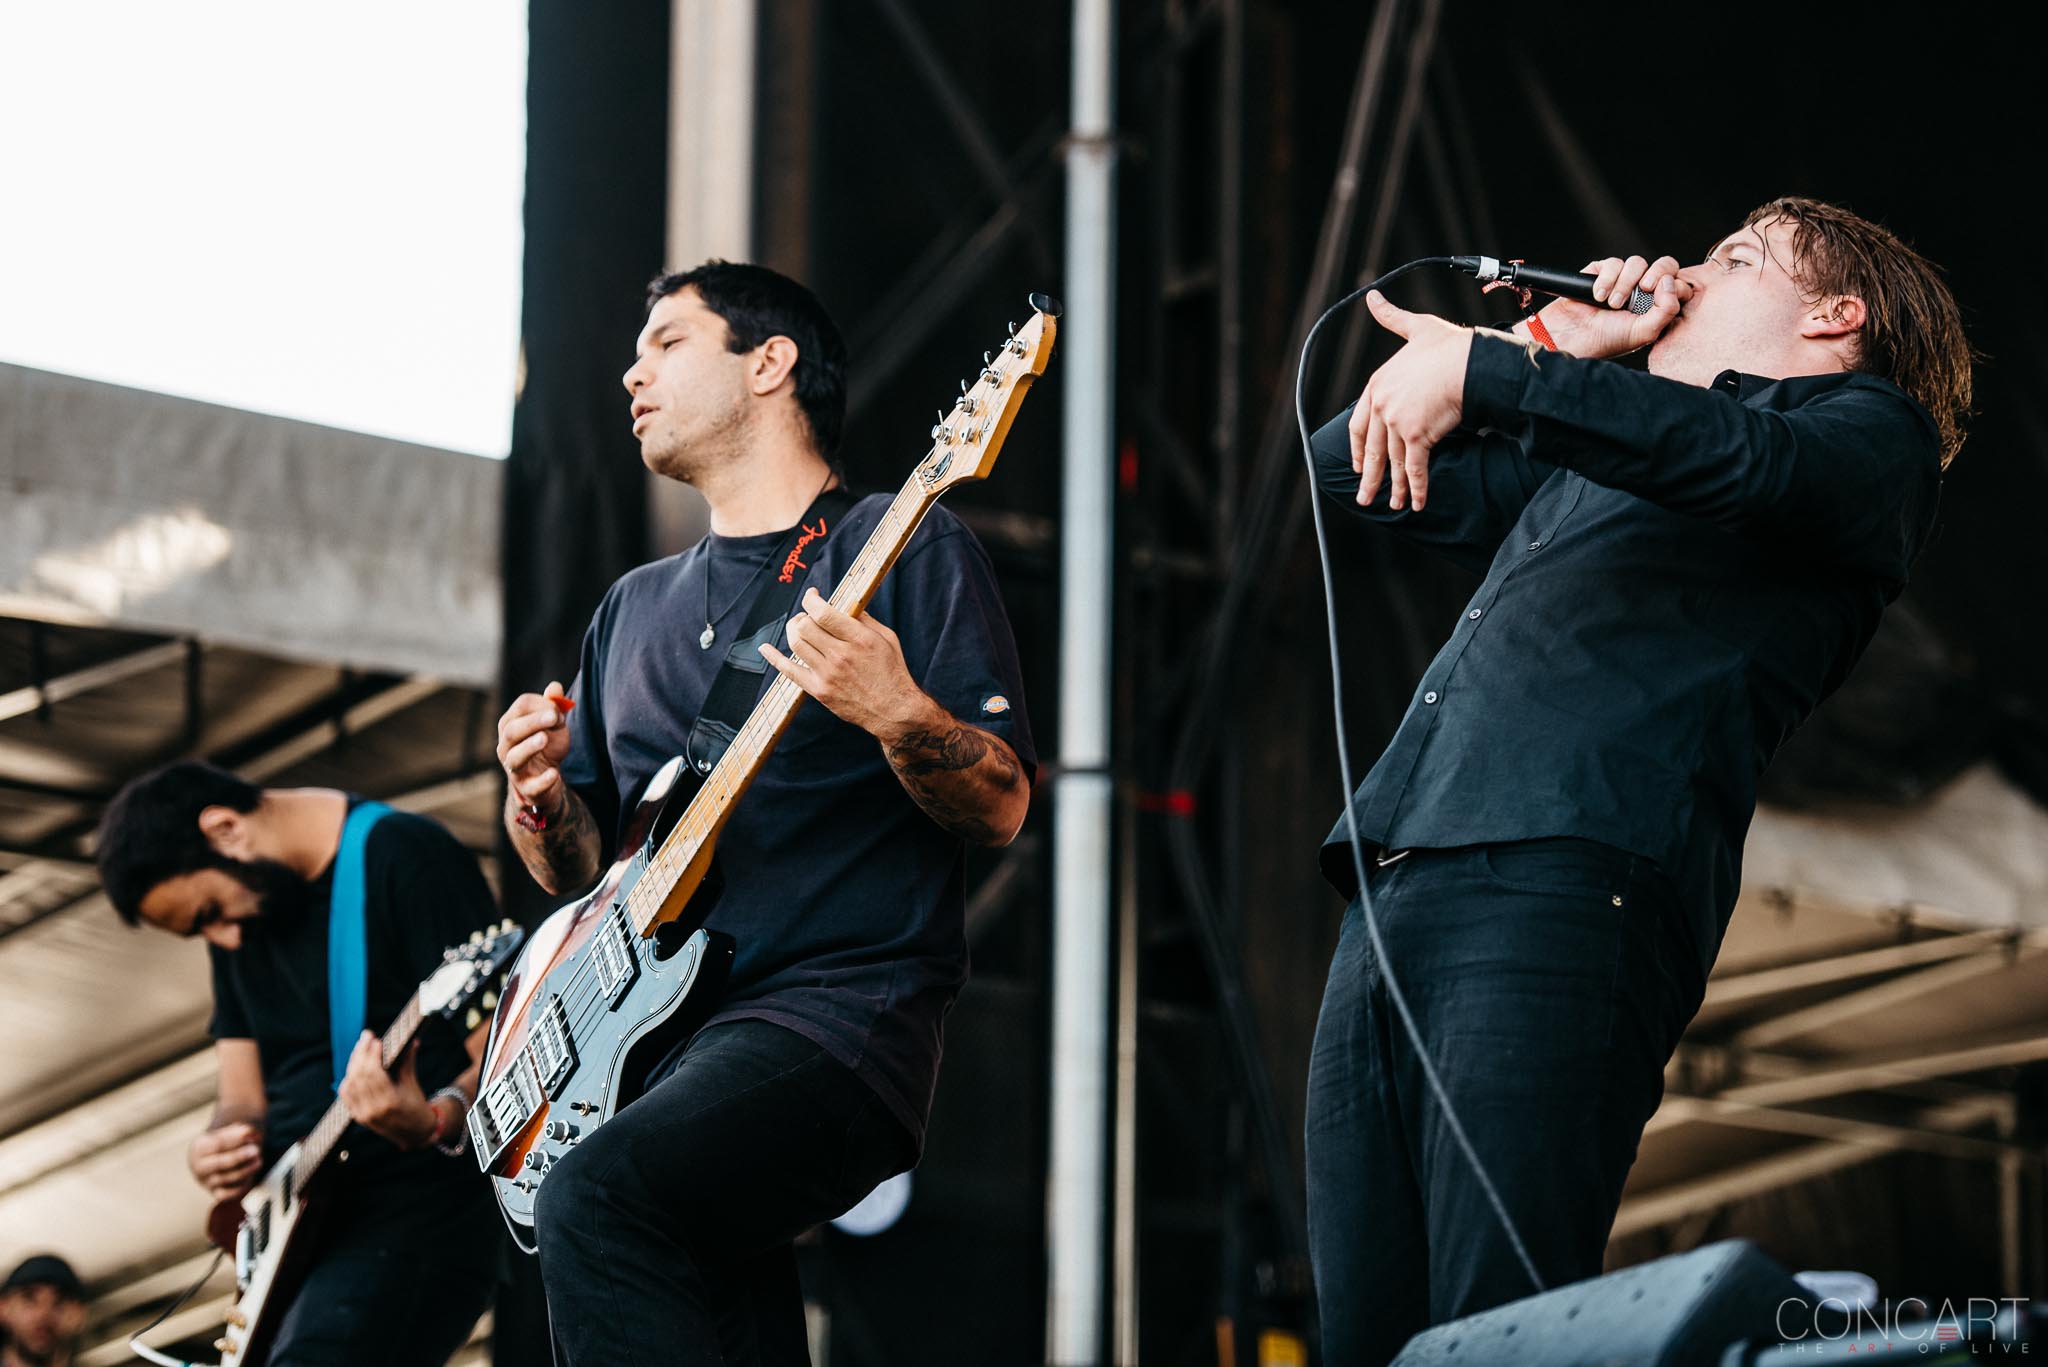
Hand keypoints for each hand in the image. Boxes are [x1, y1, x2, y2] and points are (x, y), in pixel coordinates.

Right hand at [189, 1121, 264, 1200]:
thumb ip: (241, 1131)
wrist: (218, 1156)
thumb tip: (249, 1132)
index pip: (217, 1144)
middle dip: (239, 1157)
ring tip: (258, 1160)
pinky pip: (230, 1193)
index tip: (250, 1133)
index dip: (235, 1139)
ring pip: (227, 1178)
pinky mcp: (216, 1193)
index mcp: (199, 1148)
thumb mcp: (232, 1131)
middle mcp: (199, 1166)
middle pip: (220, 1163)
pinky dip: (242, 1185)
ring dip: (246, 1169)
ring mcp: (206, 1181)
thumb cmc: (227, 1141)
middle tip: (256, 1150)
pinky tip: (250, 1174)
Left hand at [338, 1032, 439, 1149]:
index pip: (374, 1073)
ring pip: (350, 1083)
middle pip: (360, 1076)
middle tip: (367, 1037)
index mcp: (390, 1101)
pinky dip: (348, 1079)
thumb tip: (411, 1040)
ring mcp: (363, 1115)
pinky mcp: (358, 1117)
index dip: (372, 1054)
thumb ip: (408, 1061)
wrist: (415, 1133)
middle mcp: (373, 1110)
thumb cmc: (417, 1107)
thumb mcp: (413, 1084)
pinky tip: (353, 1068)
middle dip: (361, 1053)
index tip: (376, 1040)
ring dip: (353, 1063)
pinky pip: (346, 1095)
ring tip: (361, 1048)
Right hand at [497, 681, 573, 817]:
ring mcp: (514, 769)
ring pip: (514, 758)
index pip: (519, 709)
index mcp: (511, 726)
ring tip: (544, 739)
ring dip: (529, 747)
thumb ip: (553, 707)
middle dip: (532, 722)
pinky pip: (531, 786)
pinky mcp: (527, 789)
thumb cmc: (547, 747)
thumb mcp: (553, 725)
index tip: (558, 711)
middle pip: (511, 732)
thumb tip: (555, 687)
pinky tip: (554, 773)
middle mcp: (506, 747)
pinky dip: (543, 780)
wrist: (549, 779)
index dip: (539, 706)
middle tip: (554, 717)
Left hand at [761, 587, 922, 739]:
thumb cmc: (892, 671)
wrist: (893, 710)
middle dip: (803, 616)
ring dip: (793, 631)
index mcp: (860, 639)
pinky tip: (764, 648)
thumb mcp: (887, 638)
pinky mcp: (819, 691)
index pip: (823, 613)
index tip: (812, 596)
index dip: (811, 600)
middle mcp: (841, 656)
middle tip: (807, 616)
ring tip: (800, 628)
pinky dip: (774, 658)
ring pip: (796, 644)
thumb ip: (864, 619)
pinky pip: (789, 671)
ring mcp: (828, 675)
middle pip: (805, 627)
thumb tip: (843, 603)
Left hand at [1346, 291, 1471, 511]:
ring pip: (1394, 462)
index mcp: (1377, 385)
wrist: (1469, 361)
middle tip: (1366, 498)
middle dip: (1370, 477)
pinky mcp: (1417, 435)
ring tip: (1394, 505)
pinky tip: (1417, 504)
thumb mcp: (1415, 328)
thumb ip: (1391, 318)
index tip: (1359, 465)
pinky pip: (1416, 468)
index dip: (1359, 448)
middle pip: (1372, 449)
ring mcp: (1398, 422)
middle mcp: (1382, 405)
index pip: (1359, 424)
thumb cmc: (1448, 345)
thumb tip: (1372, 296)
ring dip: (1396, 487)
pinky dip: (1417, 488)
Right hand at [1526, 254, 1690, 358]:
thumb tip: (1669, 281)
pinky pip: (1613, 263)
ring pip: (1636, 263)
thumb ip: (1667, 309)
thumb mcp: (1644, 332)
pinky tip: (1598, 296)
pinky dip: (1606, 279)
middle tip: (1645, 288)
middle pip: (1663, 265)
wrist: (1570, 337)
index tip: (1661, 296)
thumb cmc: (1605, 341)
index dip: (1674, 284)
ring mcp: (1622, 281)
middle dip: (1656, 272)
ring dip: (1625, 282)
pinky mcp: (1600, 274)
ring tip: (1612, 303)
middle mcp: (1642, 292)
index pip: (1677, 284)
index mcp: (1656, 307)